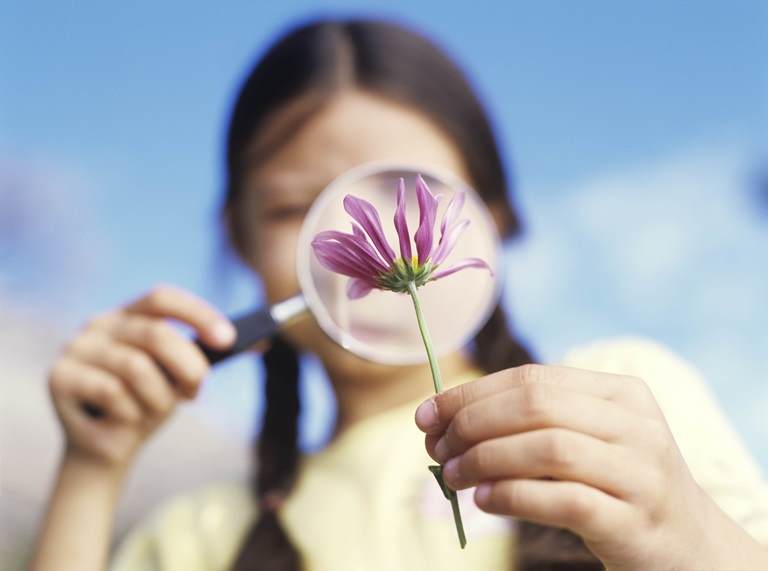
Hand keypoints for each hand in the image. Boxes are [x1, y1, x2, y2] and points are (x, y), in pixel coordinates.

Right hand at [48, 284, 235, 469]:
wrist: (108, 449)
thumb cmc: (149, 404)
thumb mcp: (183, 378)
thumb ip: (212, 355)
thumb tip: (264, 340)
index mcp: (129, 315)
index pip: (162, 298)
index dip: (197, 315)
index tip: (228, 339)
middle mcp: (99, 324)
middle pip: (155, 333)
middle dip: (187, 366)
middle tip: (196, 392)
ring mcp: (75, 348)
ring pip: (136, 368)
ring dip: (158, 398)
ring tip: (153, 411)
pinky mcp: (58, 377)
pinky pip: (112, 393)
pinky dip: (130, 413)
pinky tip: (123, 420)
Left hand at [414, 364, 767, 570]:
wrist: (689, 545)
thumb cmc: (617, 484)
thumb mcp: (588, 440)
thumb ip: (533, 423)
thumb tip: (444, 420)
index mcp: (620, 392)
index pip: (531, 378)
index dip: (471, 394)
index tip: (427, 415)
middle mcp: (634, 425)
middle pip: (536, 406)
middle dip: (472, 423)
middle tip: (435, 448)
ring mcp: (640, 472)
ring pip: (548, 448)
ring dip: (485, 459)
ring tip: (450, 475)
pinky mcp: (634, 520)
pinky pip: (563, 499)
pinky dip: (514, 496)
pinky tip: (483, 500)